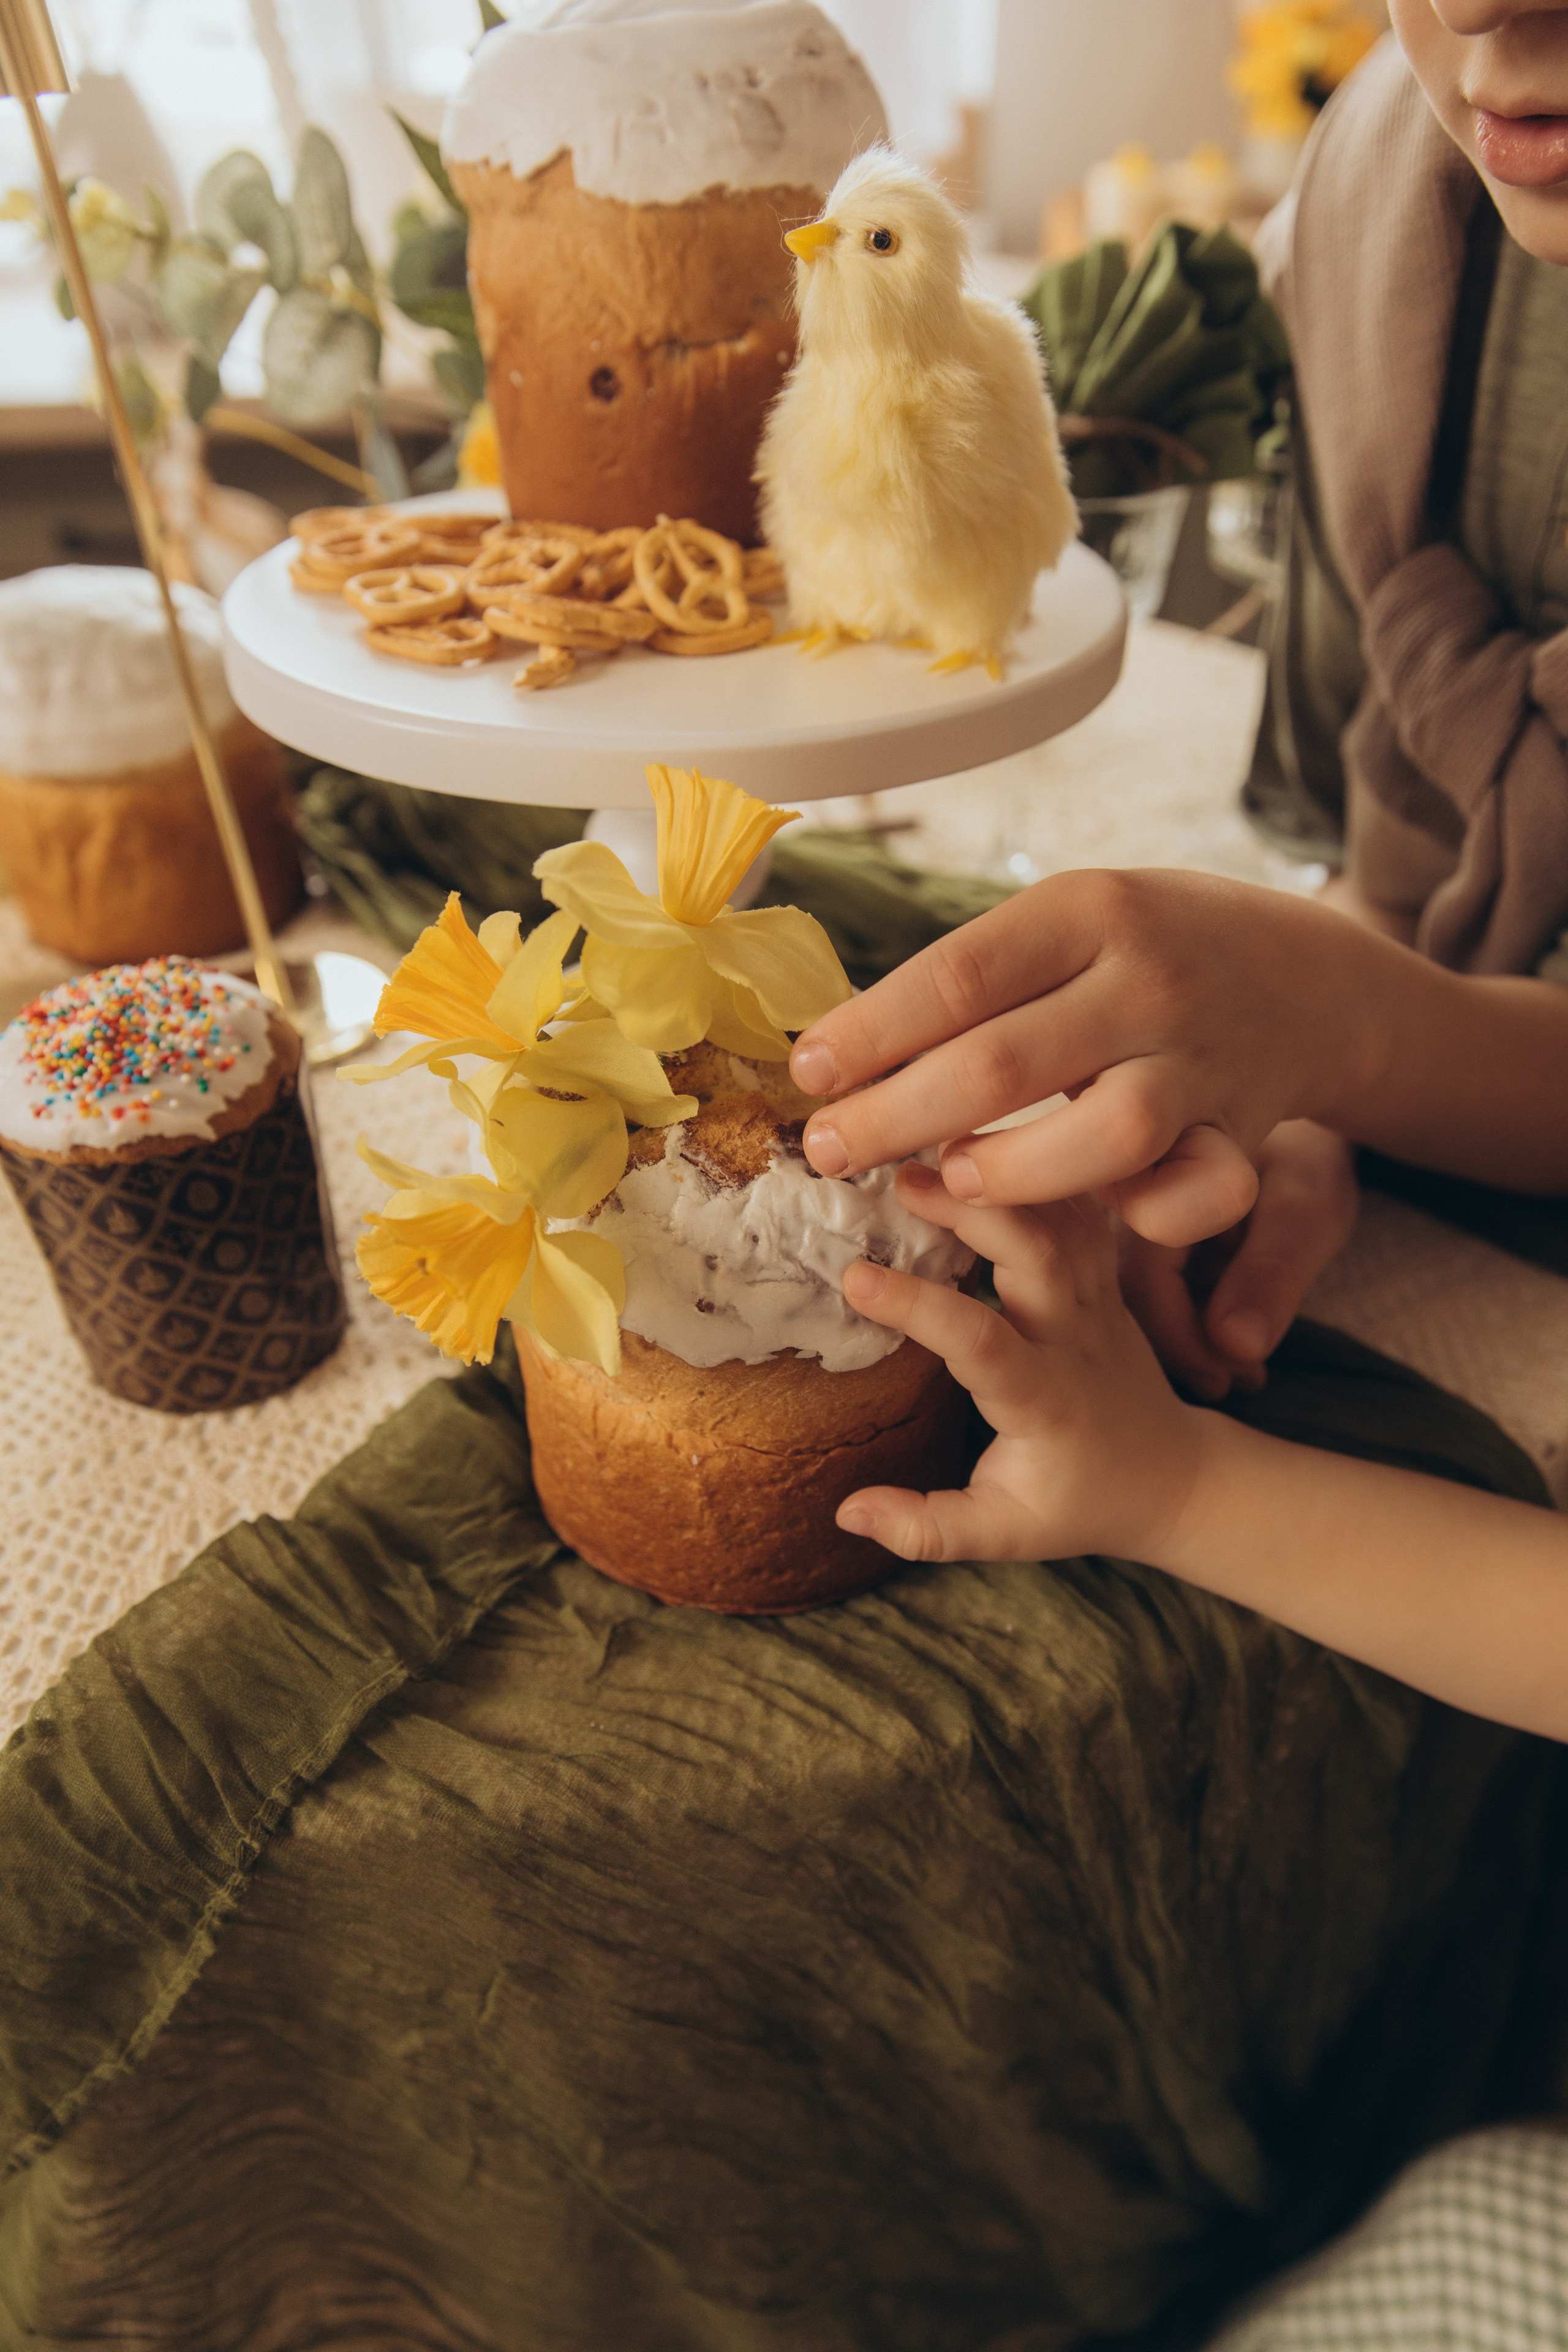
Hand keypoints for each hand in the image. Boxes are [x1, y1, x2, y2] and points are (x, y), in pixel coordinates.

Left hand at [789, 869, 1393, 1248]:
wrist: (1308, 976)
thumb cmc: (1148, 951)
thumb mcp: (1071, 924)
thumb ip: (980, 978)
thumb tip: (844, 1041)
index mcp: (1089, 909)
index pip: (958, 976)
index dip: (871, 1033)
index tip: (806, 1074)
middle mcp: (1148, 979)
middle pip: (1001, 1062)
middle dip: (897, 1116)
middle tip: (828, 1150)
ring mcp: (1200, 1057)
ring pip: (1101, 1134)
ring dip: (1010, 1170)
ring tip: (942, 1178)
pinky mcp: (1239, 1130)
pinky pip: (1186, 1190)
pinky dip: (1129, 1210)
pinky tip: (1072, 1207)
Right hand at [835, 1163, 1204, 1564]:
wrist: (1171, 1476)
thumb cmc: (1079, 1503)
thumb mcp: (1004, 1533)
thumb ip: (929, 1529)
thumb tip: (849, 1514)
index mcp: (1044, 1398)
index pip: (980, 1340)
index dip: (918, 1305)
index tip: (854, 1277)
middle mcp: (1077, 1336)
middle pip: (1037, 1251)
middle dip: (970, 1205)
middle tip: (896, 1176)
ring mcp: (1098, 1297)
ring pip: (1062, 1218)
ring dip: (1002, 1178)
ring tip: (930, 1148)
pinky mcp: (1105, 1275)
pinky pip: (1080, 1210)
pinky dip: (1039, 1171)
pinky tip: (987, 1144)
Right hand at [1118, 1120, 1358, 1401]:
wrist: (1299, 1134)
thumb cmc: (1305, 1161)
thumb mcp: (1306, 1212)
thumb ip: (1271, 1275)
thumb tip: (1236, 1348)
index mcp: (1153, 1178)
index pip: (1142, 1280)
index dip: (1182, 1341)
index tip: (1228, 1379)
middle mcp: (1121, 1201)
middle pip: (1123, 1299)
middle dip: (1183, 1352)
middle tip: (1239, 1383)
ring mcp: (1122, 1223)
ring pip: (1131, 1304)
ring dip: (1187, 1346)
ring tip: (1247, 1373)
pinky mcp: (1135, 1243)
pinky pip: (1146, 1294)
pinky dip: (1189, 1328)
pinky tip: (1234, 1352)